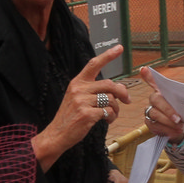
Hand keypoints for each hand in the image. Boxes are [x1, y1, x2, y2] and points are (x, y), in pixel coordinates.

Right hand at [34, 45, 128, 170]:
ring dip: (116, 109)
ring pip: (111, 99)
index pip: (93, 64)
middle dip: (122, 93)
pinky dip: (111, 117)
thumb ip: (93, 90)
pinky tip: (106, 121)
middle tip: (126, 100)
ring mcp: (82, 101)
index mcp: (77, 82)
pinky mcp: (86, 114)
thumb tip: (117, 89)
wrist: (57, 134)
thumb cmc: (70, 116)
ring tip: (111, 115)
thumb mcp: (76, 97)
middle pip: (110, 84)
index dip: (108, 56)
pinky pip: (108, 112)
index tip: (119, 48)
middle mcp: (79, 89)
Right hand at [137, 67, 183, 140]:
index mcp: (162, 92)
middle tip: (178, 118)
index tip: (144, 69)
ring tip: (181, 127)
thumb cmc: (183, 112)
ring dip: (168, 122)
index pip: (154, 82)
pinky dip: (167, 129)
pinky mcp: (149, 122)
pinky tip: (175, 132)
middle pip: (156, 100)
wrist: (180, 128)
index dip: (148, 76)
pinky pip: (155, 125)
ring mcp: (149, 110)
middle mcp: (153, 99)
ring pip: (155, 114)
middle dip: (168, 110)